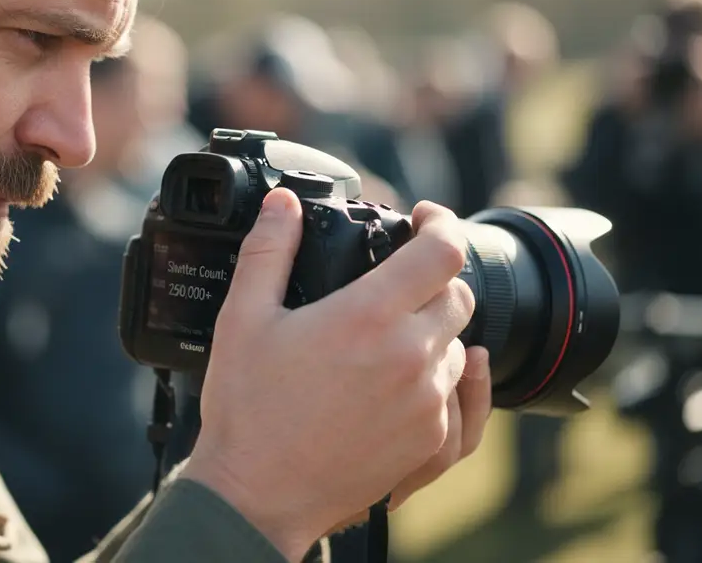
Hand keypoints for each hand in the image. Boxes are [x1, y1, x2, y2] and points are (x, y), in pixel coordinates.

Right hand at [180, 191, 484, 561]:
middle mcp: (410, 357)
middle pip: (458, 295)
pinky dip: (437, 382)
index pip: (442, 251)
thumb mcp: (243, 318)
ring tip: (386, 340)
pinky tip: (404, 382)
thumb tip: (282, 204)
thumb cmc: (248, 409)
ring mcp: (426, 404)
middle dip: (432, 278)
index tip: (424, 218)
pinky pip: (456, 398)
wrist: (258, 496)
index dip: (441, 223)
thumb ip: (268, 251)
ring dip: (433, 332)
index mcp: (369, 317)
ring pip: (459, 347)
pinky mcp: (429, 442)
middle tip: (394, 283)